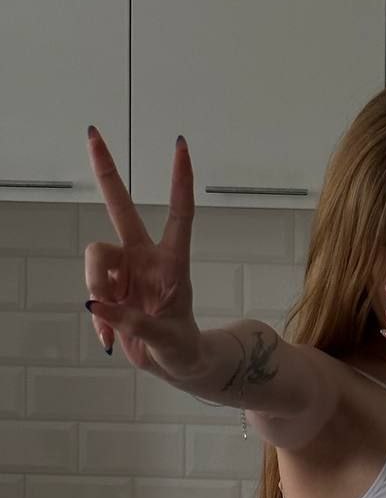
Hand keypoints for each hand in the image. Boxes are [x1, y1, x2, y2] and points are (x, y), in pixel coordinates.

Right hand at [83, 128, 203, 379]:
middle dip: (106, 172)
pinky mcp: (107, 287)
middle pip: (120, 208)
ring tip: (113, 326)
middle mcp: (145, 257)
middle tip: (92, 133)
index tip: (180, 146)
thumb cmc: (182, 346)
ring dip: (97, 289)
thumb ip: (133, 322)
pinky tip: (109, 336)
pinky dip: (98, 316)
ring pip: (94, 260)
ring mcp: (124, 270)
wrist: (176, 364)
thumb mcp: (166, 339)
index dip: (179, 180)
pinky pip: (90, 291)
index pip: (179, 213)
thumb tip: (95, 305)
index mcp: (173, 261)